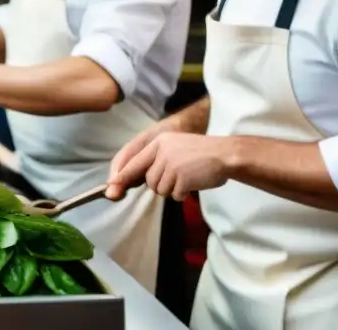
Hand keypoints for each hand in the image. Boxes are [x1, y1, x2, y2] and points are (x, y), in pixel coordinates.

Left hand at [108, 132, 233, 201]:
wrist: (225, 154)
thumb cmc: (200, 154)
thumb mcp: (174, 147)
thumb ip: (155, 159)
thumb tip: (132, 178)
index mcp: (158, 141)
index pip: (133, 160)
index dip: (121, 175)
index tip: (112, 186)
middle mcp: (162, 151)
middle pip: (148, 180)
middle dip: (160, 185)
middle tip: (178, 178)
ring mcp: (171, 164)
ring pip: (159, 189)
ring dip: (172, 190)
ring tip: (187, 178)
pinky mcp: (181, 177)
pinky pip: (174, 195)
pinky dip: (183, 194)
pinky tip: (194, 182)